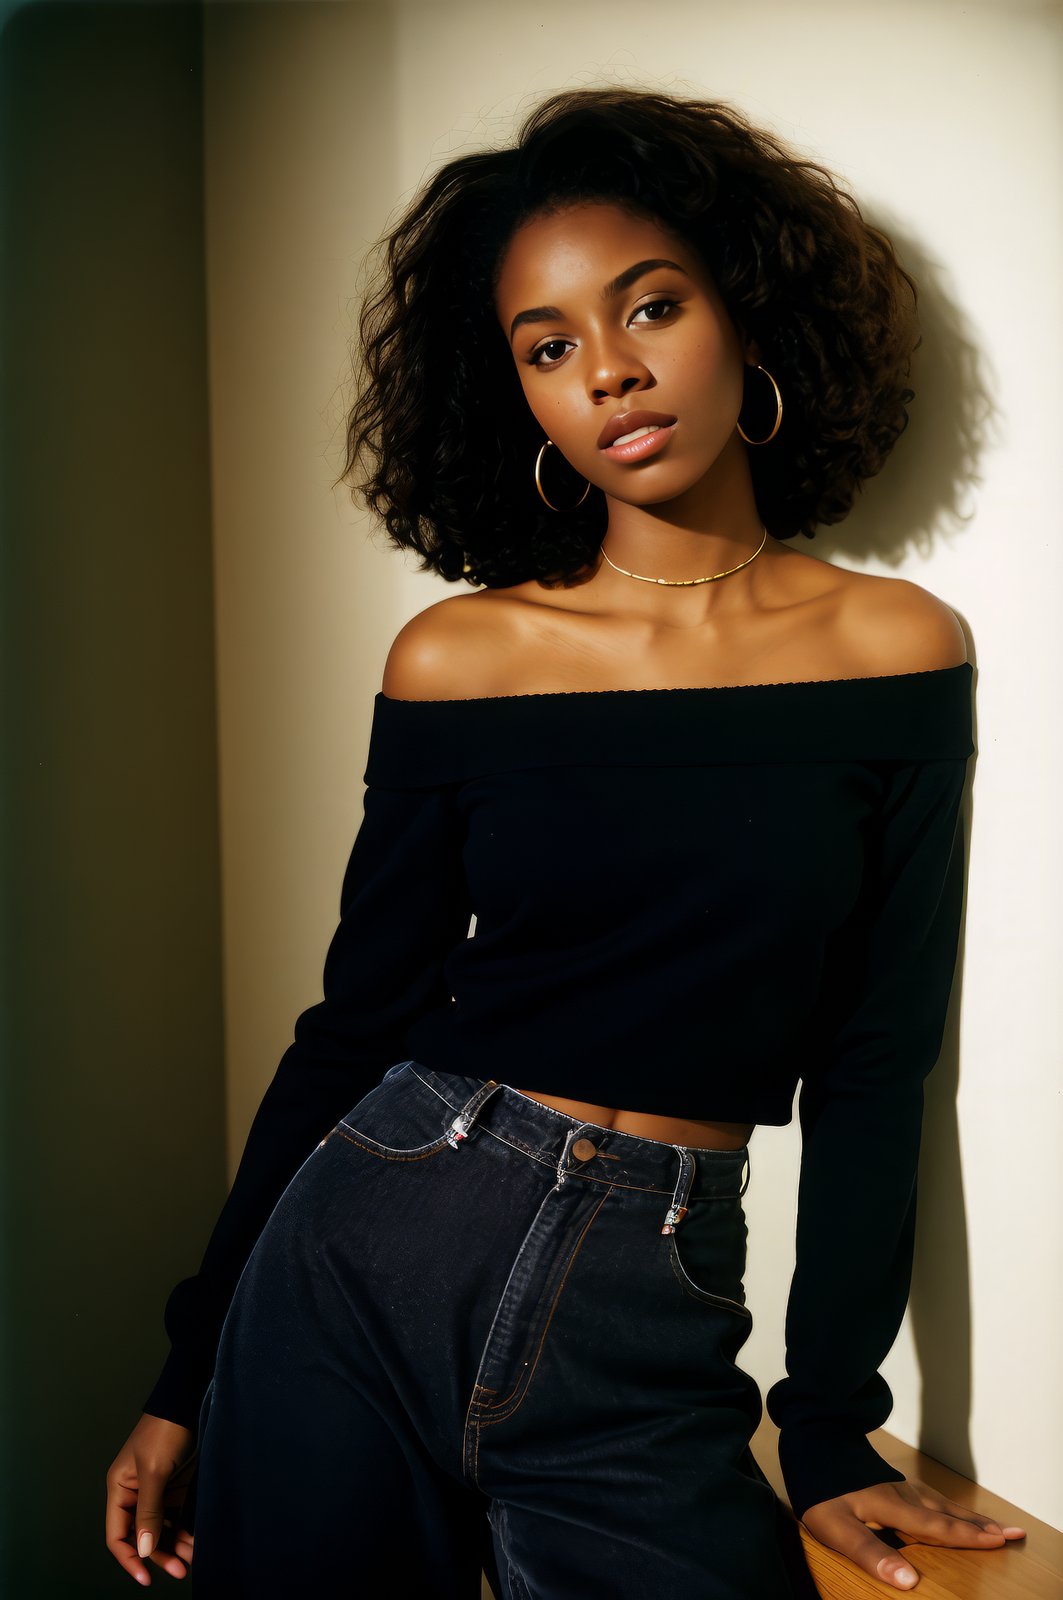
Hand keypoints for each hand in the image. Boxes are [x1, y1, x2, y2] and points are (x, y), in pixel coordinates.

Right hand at [105, 1414, 197, 1585]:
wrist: (190, 1403)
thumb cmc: (165, 1431)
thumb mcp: (154, 1471)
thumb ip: (149, 1511)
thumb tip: (144, 1550)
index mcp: (120, 1489)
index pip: (118, 1535)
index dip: (130, 1559)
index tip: (146, 1578)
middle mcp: (135, 1494)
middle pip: (142, 1536)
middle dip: (159, 1555)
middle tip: (180, 1570)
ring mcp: (156, 1492)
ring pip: (160, 1530)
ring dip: (173, 1546)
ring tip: (190, 1560)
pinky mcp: (175, 1488)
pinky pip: (175, 1518)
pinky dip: (182, 1532)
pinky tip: (194, 1543)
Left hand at [800, 1477, 1026, 1589]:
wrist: (808, 1439)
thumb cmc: (819, 1487)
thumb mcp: (835, 1527)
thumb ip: (870, 1553)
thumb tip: (910, 1582)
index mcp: (893, 1508)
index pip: (937, 1529)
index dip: (968, 1538)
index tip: (1000, 1542)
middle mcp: (902, 1495)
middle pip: (948, 1514)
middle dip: (980, 1526)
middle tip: (1014, 1533)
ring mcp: (896, 1485)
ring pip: (941, 1503)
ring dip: (968, 1515)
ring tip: (992, 1525)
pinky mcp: (888, 1481)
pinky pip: (929, 1496)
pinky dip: (948, 1505)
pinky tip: (949, 1509)